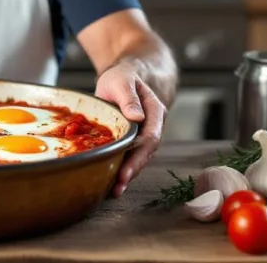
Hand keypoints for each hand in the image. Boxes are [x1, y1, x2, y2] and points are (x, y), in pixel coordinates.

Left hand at [94, 59, 167, 198]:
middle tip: (118, 186)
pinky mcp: (133, 139)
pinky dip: (122, 167)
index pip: (150, 138)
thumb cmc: (122, 77)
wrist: (124, 76)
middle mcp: (153, 126)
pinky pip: (129, 155)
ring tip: (114, 190)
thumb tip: (137, 117)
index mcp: (155, 111)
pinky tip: (111, 181)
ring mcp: (144, 134)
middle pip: (146, 153)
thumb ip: (129, 97)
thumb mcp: (122, 80)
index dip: (138, 156)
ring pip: (139, 157)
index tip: (125, 170)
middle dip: (133, 170)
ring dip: (128, 173)